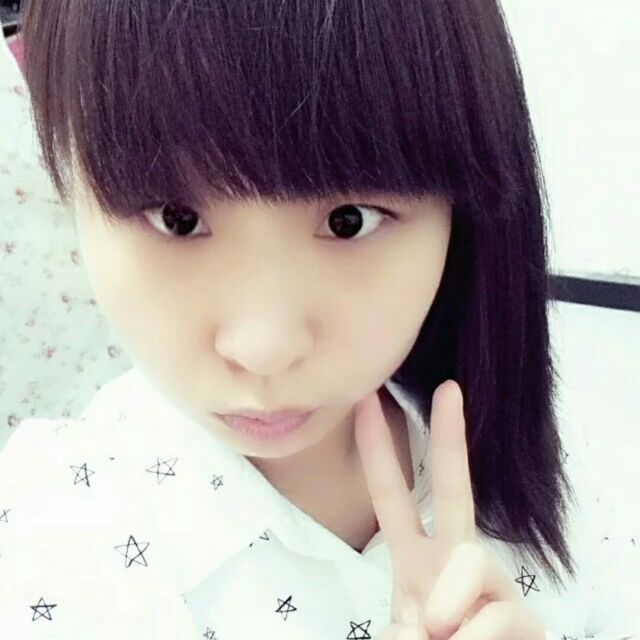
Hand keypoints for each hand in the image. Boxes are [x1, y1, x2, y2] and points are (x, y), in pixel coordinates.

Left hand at [354, 379, 545, 639]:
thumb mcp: (402, 630)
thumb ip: (401, 626)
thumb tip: (428, 623)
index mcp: (416, 557)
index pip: (393, 495)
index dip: (378, 450)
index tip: (368, 401)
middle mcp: (454, 560)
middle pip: (455, 488)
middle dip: (450, 437)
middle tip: (447, 387)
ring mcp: (493, 584)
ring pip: (472, 561)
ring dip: (449, 612)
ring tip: (441, 637)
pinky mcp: (527, 618)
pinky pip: (495, 618)